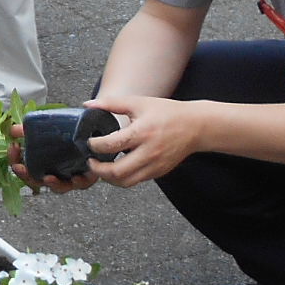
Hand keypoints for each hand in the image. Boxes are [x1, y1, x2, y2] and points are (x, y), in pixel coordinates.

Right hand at [10, 120, 99, 193]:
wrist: (93, 133)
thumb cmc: (68, 135)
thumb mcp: (47, 130)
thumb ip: (30, 130)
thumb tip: (12, 129)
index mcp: (44, 164)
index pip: (24, 167)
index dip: (15, 160)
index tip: (13, 148)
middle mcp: (55, 174)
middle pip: (37, 181)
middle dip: (26, 175)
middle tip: (21, 167)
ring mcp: (70, 176)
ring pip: (59, 187)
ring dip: (52, 184)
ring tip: (49, 177)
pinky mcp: (88, 176)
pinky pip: (82, 183)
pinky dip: (78, 182)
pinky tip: (75, 177)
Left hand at [78, 96, 205, 187]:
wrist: (196, 126)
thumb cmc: (168, 113)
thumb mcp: (139, 103)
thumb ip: (112, 103)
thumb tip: (88, 104)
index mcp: (142, 133)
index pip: (111, 145)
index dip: (94, 146)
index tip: (89, 142)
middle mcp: (148, 152)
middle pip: (116, 172)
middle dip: (98, 169)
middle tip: (90, 162)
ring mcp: (154, 165)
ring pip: (125, 182)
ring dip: (109, 178)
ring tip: (101, 168)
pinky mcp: (159, 172)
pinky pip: (136, 180)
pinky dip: (122, 178)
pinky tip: (117, 168)